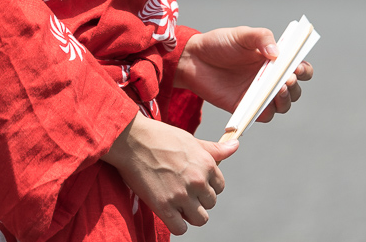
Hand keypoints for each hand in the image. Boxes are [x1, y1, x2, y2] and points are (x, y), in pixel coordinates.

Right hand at [101, 115, 236, 233]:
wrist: (129, 139)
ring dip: (190, 214)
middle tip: (180, 189)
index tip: (192, 181)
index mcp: (206, 164)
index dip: (206, 185)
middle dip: (197, 199)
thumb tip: (235, 145)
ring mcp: (181, 195)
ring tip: (176, 202)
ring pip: (200, 219)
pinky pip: (180, 229)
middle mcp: (197, 181)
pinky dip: (176, 224)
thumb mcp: (189, 139)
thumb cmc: (158, 136)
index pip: (220, 187)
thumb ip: (214, 148)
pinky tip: (168, 212)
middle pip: (210, 203)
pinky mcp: (164, 206)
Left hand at [174, 27, 312, 121]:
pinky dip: (266, 111)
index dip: (303, 69)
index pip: (299, 68)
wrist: (193, 59)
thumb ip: (261, 38)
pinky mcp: (246, 107)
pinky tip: (262, 104)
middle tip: (287, 79)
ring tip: (278, 89)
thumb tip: (278, 53)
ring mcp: (258, 94)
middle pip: (294, 89)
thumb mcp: (241, 34)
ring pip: (283, 104)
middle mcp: (269, 79)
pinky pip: (263, 115)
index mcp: (274, 60)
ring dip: (285, 99)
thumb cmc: (219, 43)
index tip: (297, 67)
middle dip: (294, 86)